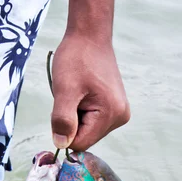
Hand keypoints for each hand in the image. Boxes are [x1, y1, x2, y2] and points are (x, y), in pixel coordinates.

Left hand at [51, 33, 129, 151]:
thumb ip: (62, 119)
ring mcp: (119, 113)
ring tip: (77, 93)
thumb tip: (61, 144)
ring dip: (75, 116)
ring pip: (86, 131)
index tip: (62, 107)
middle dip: (71, 123)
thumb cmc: (77, 58)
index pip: (80, 143)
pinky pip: (90, 122)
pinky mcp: (114, 108)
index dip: (64, 131)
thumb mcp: (65, 89)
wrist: (89, 36)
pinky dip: (80, 112)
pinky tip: (82, 94)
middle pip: (85, 138)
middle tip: (71, 97)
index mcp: (112, 114)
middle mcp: (120, 117)